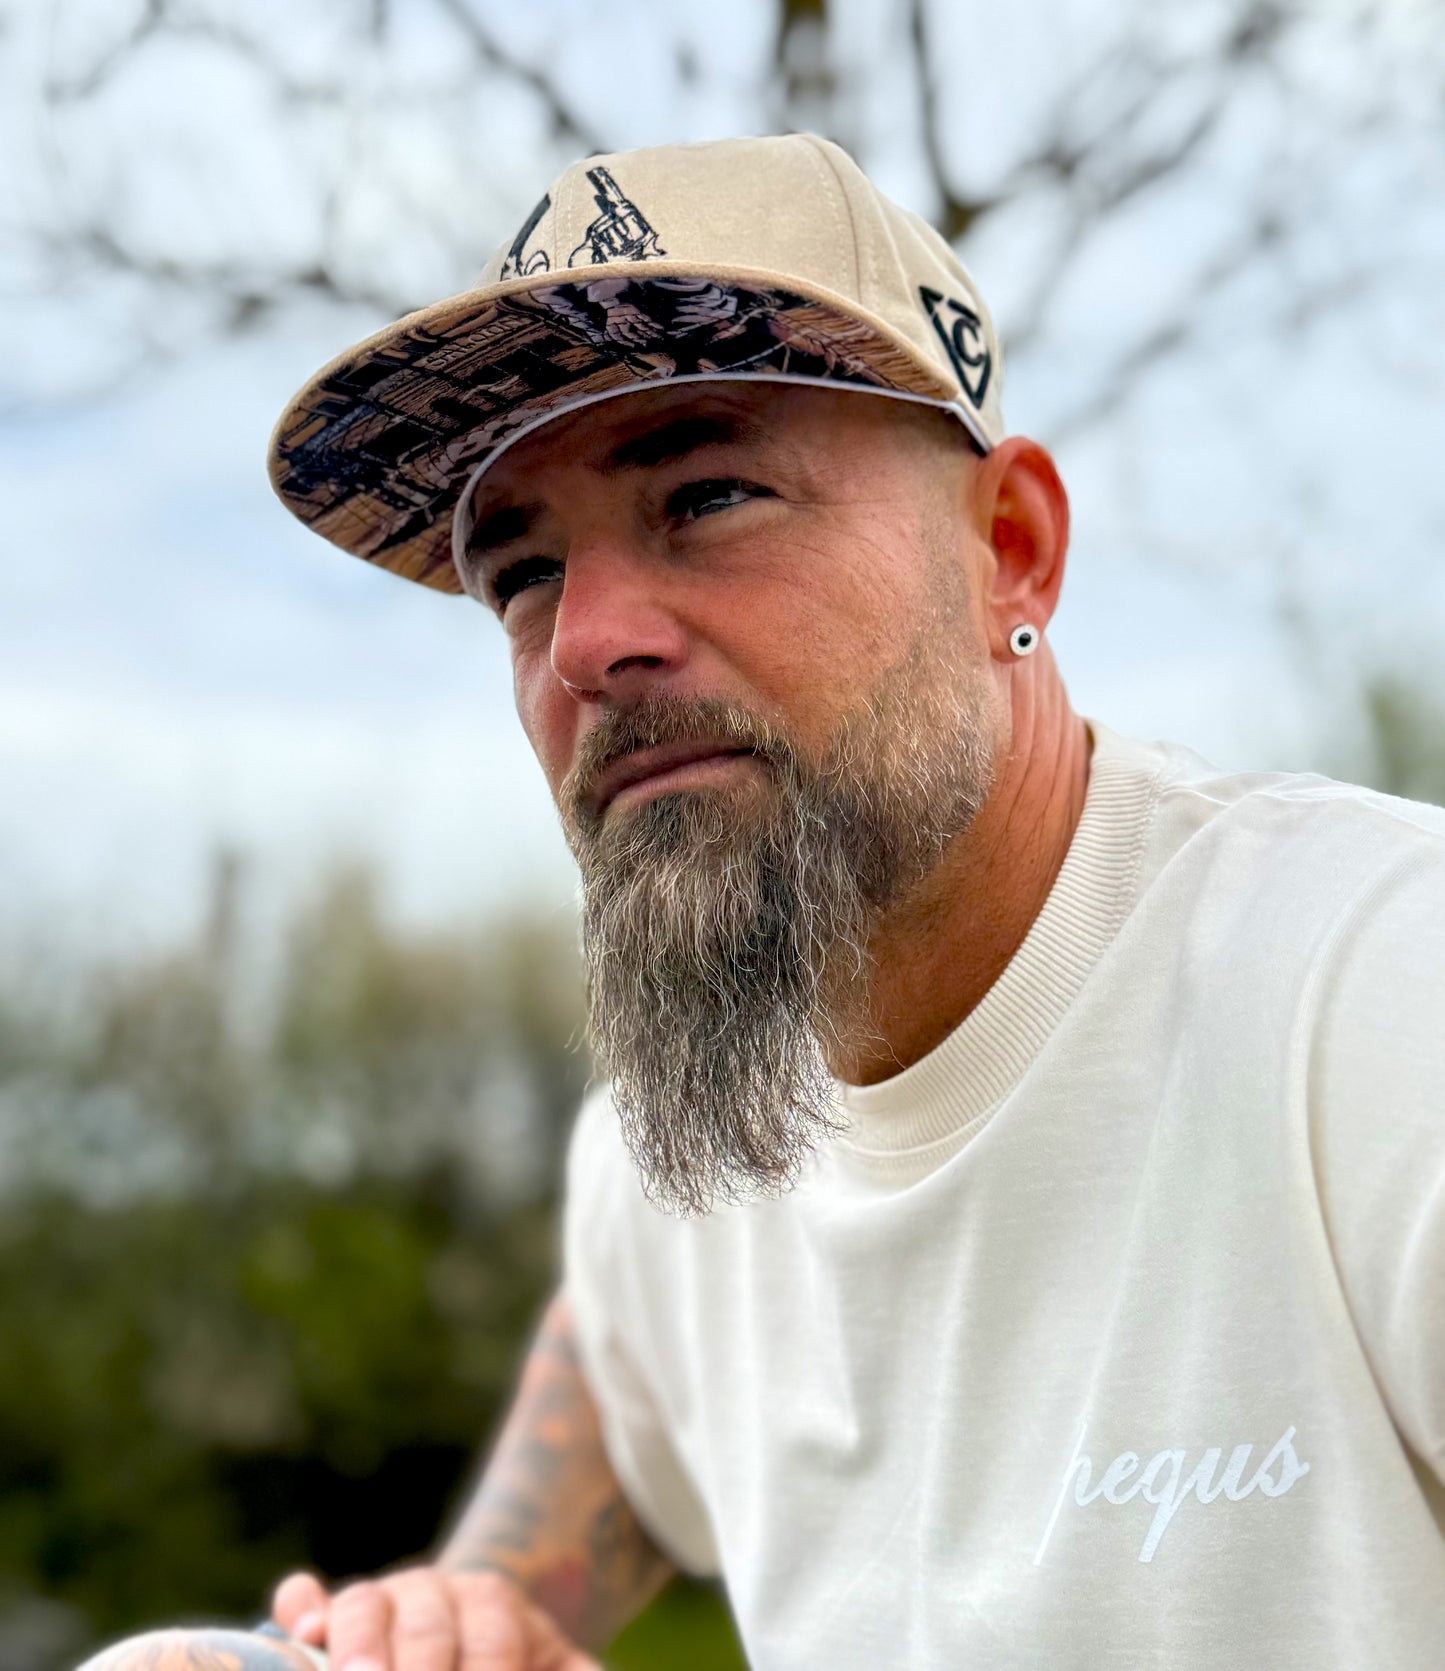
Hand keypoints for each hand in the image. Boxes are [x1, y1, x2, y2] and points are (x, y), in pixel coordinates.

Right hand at [272, 1567, 601, 1670]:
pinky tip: (300, 1636)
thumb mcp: (559, 1670)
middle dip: (420, 1665)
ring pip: (364, 1602)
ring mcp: (381, 1599)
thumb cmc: (523, 1666)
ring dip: (356, 1643)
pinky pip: (303, 1599)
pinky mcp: (331, 1617)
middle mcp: (434, 1593)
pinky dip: (299, 1610)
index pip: (493, 1637)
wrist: (479, 1634)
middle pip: (427, 1621)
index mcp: (494, 1604)